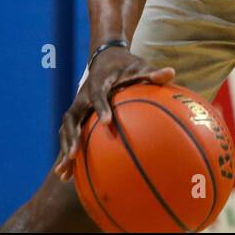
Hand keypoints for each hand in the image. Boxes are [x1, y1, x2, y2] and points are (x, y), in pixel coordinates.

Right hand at [53, 46, 174, 180]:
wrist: (106, 59)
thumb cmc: (126, 66)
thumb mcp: (139, 67)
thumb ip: (152, 73)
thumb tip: (171, 73)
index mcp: (99, 83)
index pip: (98, 95)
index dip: (101, 107)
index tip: (107, 122)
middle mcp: (83, 96)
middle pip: (72, 117)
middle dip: (72, 136)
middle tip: (74, 154)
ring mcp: (78, 106)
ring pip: (66, 128)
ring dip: (64, 149)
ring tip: (64, 172)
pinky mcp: (78, 115)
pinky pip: (69, 134)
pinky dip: (67, 152)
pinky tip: (68, 174)